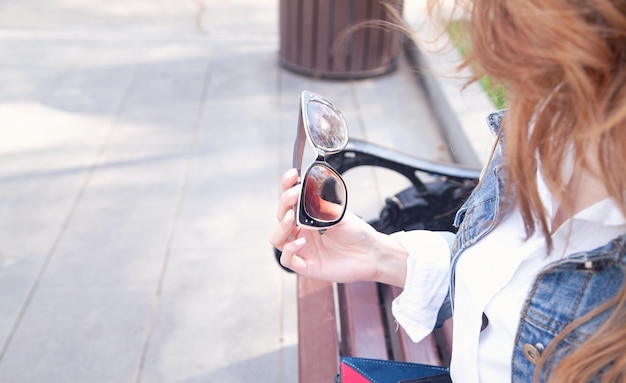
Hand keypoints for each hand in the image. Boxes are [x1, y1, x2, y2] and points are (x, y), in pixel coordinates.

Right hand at [269, 169, 407, 285]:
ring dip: (281, 227)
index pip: (290, 200)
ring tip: (291, 218)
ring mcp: (302, 249)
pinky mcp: (306, 266)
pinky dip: (289, 249)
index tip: (292, 175)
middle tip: (294, 194)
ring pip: (277, 238)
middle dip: (284, 203)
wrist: (371, 253)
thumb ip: (320, 205)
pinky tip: (300, 242)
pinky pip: (287, 259)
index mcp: (307, 217)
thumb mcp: (339, 213)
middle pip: (280, 216)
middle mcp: (301, 232)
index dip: (287, 186)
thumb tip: (305, 191)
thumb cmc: (356, 232)